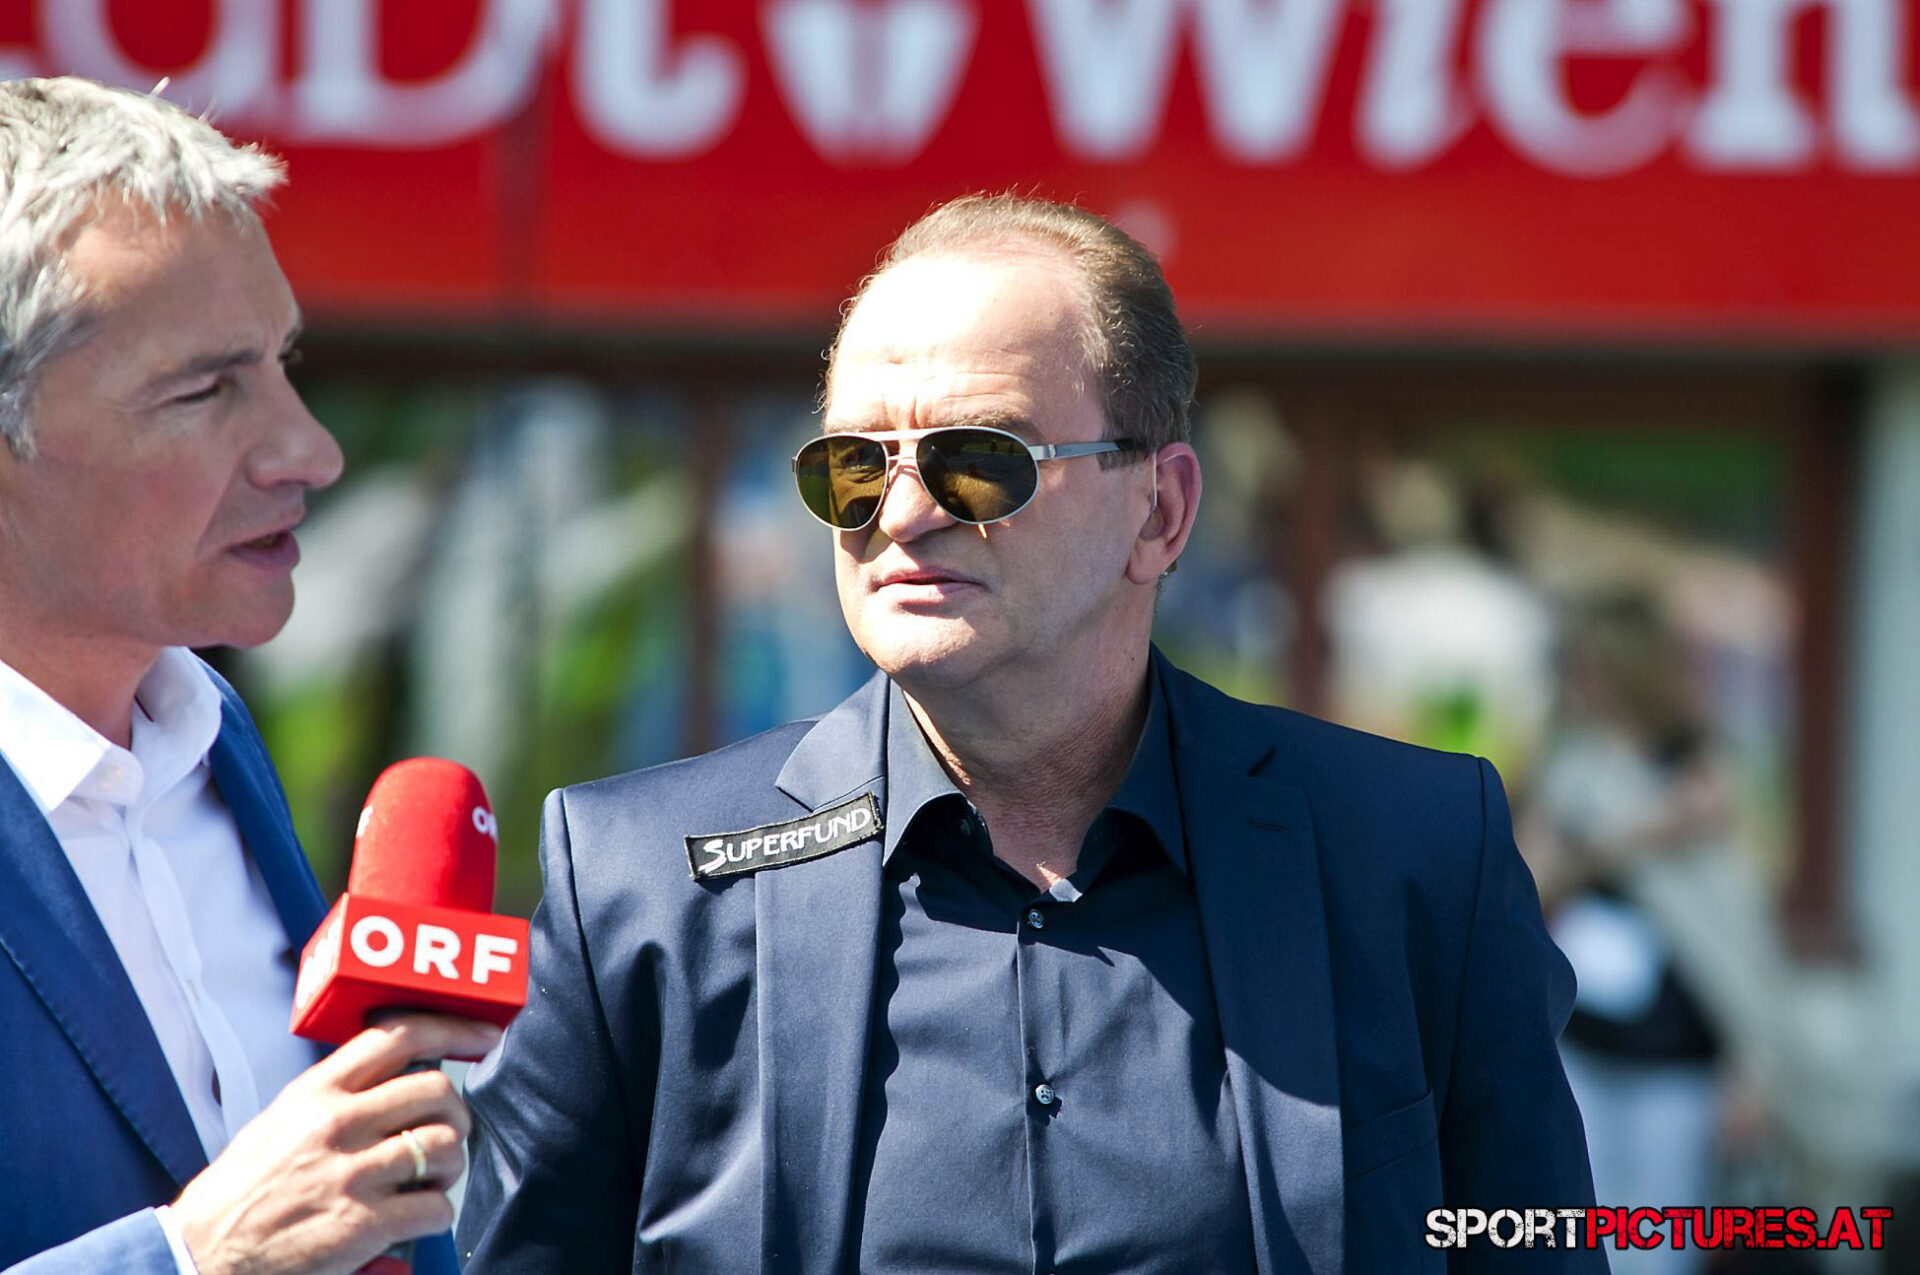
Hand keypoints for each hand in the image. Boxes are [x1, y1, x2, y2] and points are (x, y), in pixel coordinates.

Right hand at [171, 1013, 501, 1274]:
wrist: (202, 1253)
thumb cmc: (244, 1190)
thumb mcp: (281, 1121)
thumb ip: (336, 1096)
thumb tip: (399, 1077)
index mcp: (315, 1093)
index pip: (398, 1036)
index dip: (453, 1029)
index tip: (484, 1037)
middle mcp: (335, 1125)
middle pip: (437, 1092)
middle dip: (456, 1114)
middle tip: (447, 1133)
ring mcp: (351, 1175)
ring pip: (445, 1146)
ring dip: (450, 1165)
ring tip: (428, 1179)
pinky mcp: (362, 1224)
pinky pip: (436, 1206)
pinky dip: (437, 1213)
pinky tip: (415, 1217)